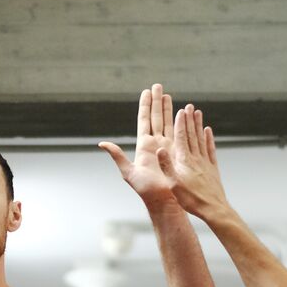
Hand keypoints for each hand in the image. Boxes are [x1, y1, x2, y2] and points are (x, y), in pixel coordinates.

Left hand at [99, 84, 177, 207]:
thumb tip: (102, 144)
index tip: (147, 91)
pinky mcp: (178, 152)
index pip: (144, 120)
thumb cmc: (146, 190)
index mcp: (143, 145)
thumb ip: (117, 156)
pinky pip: (180, 132)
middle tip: (158, 86)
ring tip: (168, 94)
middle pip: (156, 117)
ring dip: (168, 108)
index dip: (145, 105)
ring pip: (168, 122)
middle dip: (157, 101)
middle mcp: (155, 143)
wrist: (164, 200)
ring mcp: (167, 146)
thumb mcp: (128, 173)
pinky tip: (184, 112)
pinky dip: (181, 121)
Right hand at [156, 103, 230, 221]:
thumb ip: (167, 166)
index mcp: (185, 161)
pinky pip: (210, 150)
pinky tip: (208, 131)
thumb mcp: (174, 184)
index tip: (180, 111)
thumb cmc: (191, 199)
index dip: (181, 123)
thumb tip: (159, 149)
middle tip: (189, 106)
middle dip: (189, 120)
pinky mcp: (213, 169)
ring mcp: (206, 162)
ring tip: (198, 112)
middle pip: (192, 135)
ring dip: (199, 125)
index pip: (182, 138)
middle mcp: (196, 159)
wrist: (213, 209)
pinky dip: (209, 139)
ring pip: (201, 139)